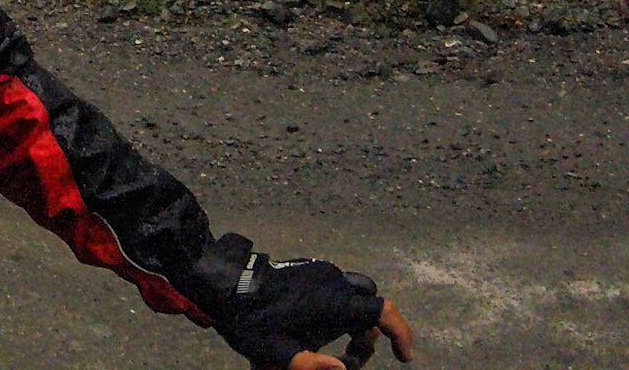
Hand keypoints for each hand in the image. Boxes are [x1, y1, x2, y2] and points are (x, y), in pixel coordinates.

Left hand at [213, 250, 394, 368]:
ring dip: (353, 320)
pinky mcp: (307, 268)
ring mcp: (320, 272)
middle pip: (371, 307)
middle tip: (351, 359)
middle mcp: (333, 283)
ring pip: (355, 295)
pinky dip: (338, 308)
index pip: (383, 312)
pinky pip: (336, 287)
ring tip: (332, 345)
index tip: (404, 356)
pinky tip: (314, 325)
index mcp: (334, 303)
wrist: (224, 284)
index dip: (401, 333)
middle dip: (369, 335)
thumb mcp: (279, 354)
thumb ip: (312, 366)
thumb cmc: (251, 322)